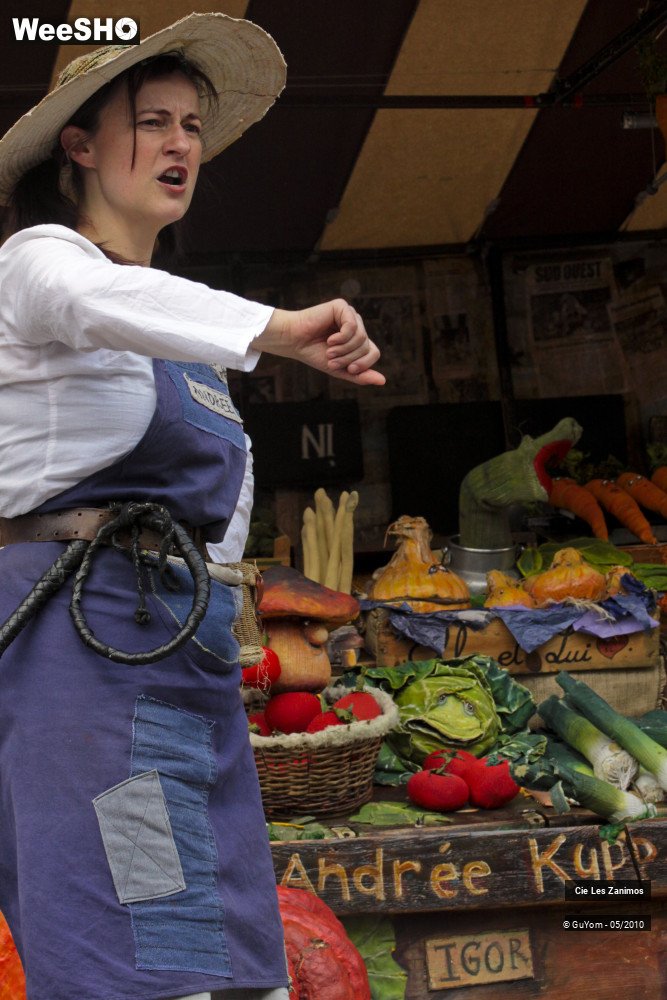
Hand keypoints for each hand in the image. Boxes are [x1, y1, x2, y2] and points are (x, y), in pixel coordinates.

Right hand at [253, 299, 384, 385]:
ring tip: (329, 350)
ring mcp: (350, 315)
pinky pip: (352, 326)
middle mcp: (356, 325)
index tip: (349, 370)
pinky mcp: (341, 307)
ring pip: (361, 337)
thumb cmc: (313, 353)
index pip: (374, 352)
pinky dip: (342, 337)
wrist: (293, 341)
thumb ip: (360, 375)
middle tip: (331, 359)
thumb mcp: (340, 369)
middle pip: (367, 346)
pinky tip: (330, 339)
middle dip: (349, 358)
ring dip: (343, 349)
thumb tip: (383, 381)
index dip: (364, 364)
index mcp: (357, 339)